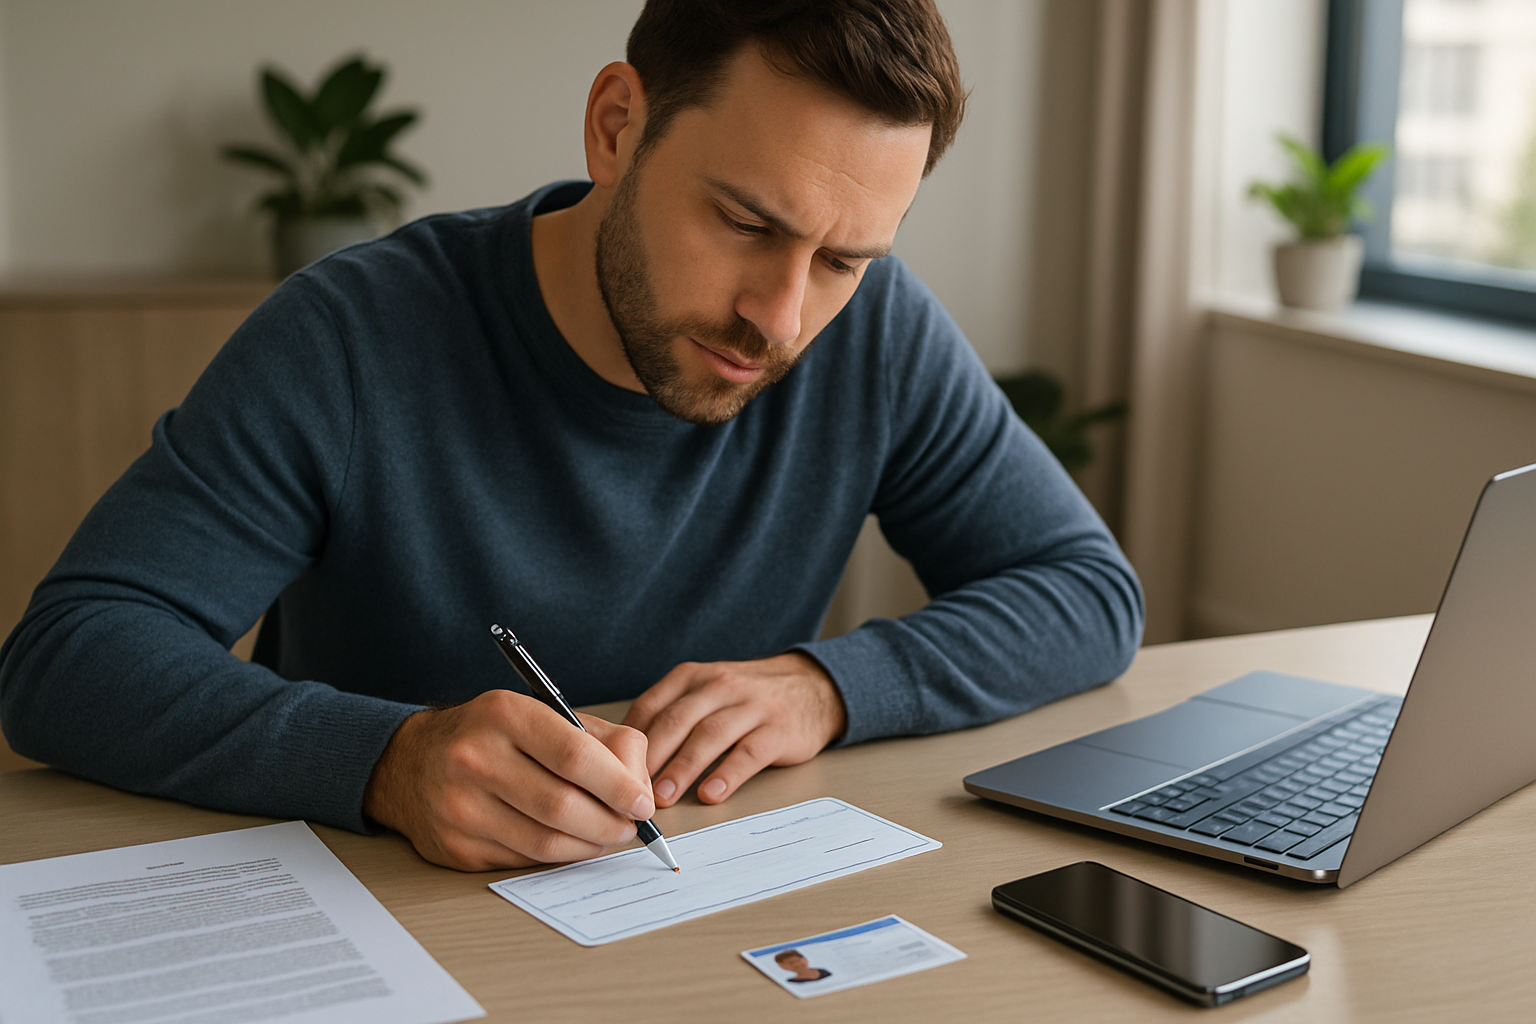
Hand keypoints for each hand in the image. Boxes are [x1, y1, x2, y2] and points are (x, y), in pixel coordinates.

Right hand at [362, 689, 655, 871]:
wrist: (410, 762)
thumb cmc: (492, 736)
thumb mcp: (541, 714)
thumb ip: (601, 741)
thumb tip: (642, 786)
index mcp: (504, 714)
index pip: (574, 755)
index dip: (618, 785)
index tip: (643, 803)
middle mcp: (475, 758)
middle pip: (562, 805)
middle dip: (610, 824)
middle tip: (631, 828)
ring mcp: (460, 807)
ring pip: (546, 842)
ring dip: (590, 846)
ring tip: (607, 837)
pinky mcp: (455, 848)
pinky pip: (524, 861)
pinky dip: (557, 856)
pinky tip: (568, 843)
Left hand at [622, 652, 846, 806]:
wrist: (813, 688)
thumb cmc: (747, 698)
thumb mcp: (707, 691)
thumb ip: (671, 716)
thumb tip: (626, 759)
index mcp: (693, 677)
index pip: (652, 705)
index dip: (631, 740)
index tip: (615, 770)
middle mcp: (720, 685)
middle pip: (677, 720)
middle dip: (652, 757)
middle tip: (632, 790)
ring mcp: (751, 706)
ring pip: (709, 735)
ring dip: (683, 768)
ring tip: (663, 797)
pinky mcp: (778, 729)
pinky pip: (749, 752)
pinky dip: (728, 774)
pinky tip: (712, 794)